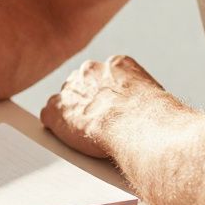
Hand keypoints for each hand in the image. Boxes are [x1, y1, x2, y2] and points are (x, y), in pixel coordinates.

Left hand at [40, 55, 168, 158]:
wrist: (139, 126)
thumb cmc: (154, 118)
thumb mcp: (154, 98)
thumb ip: (142, 97)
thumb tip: (149, 112)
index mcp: (118, 64)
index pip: (107, 74)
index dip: (108, 93)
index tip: (112, 106)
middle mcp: (90, 70)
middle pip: (82, 83)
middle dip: (87, 100)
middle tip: (97, 121)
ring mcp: (71, 89)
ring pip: (65, 99)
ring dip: (72, 113)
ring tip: (85, 133)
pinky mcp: (56, 110)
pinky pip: (49, 116)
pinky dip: (56, 127)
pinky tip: (68, 139)